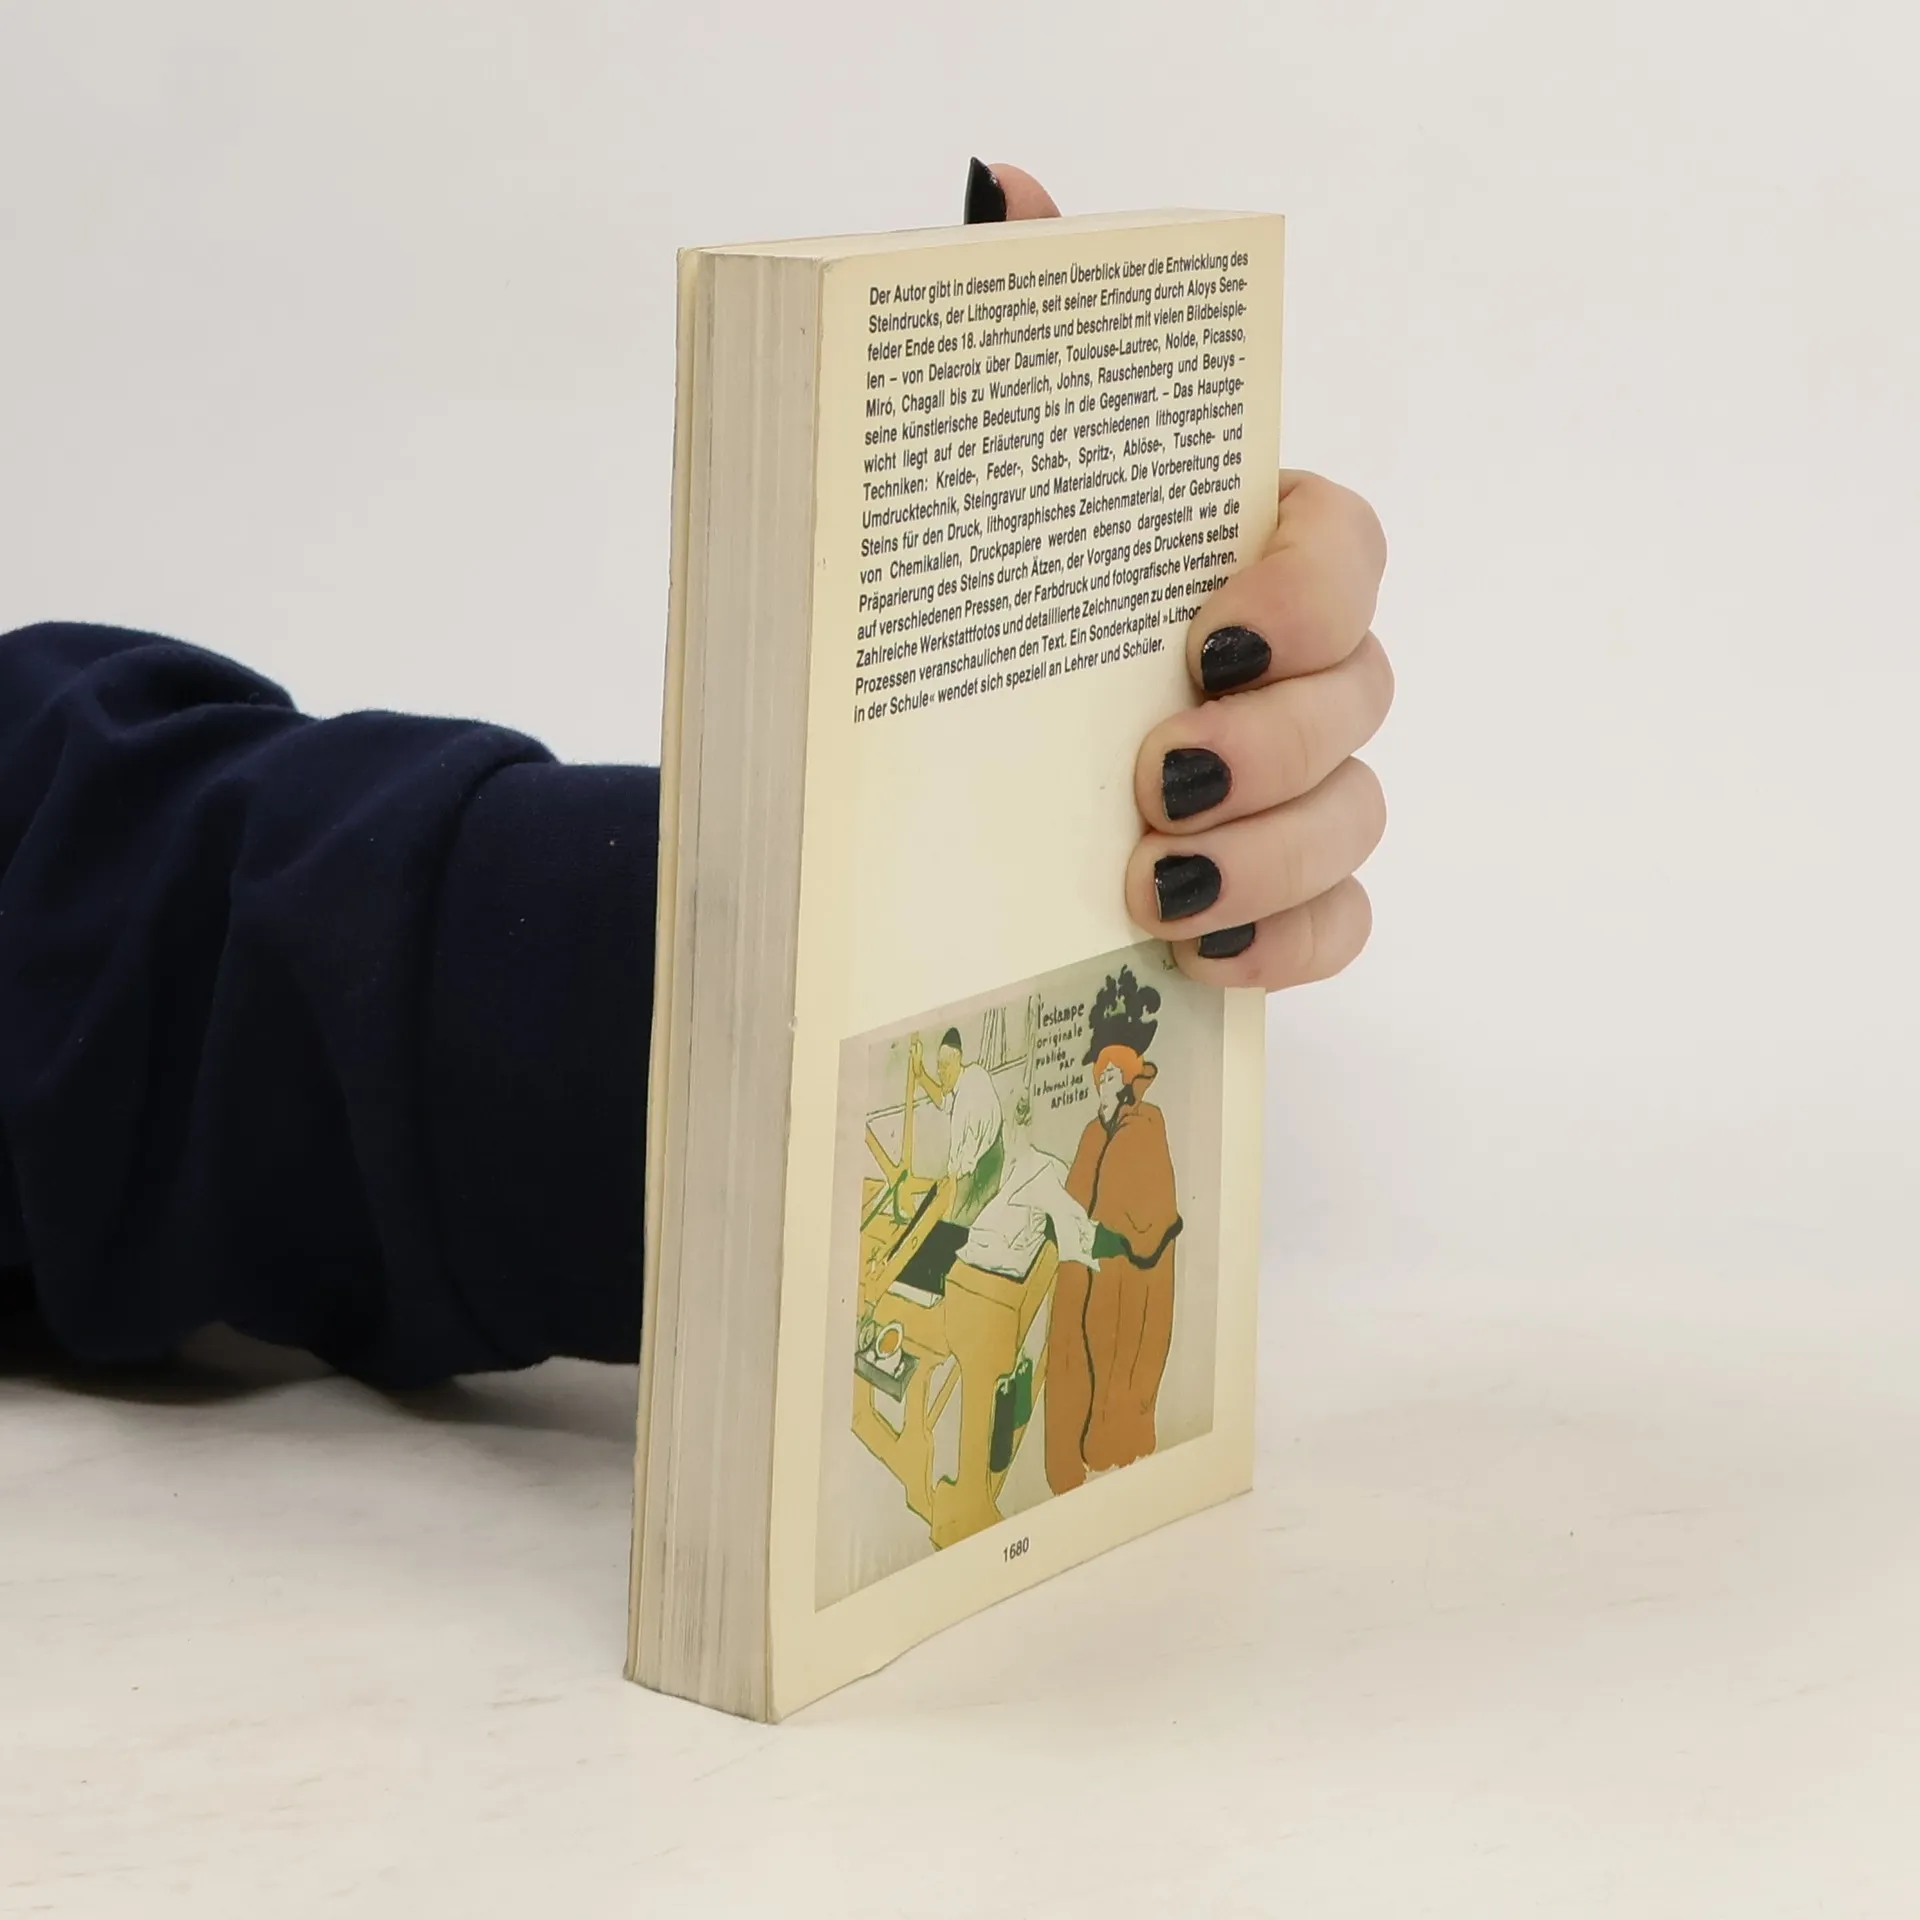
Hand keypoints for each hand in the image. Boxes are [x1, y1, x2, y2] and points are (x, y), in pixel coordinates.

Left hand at [974, 162, 1392, 991]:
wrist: (918, 781)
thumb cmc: (982, 613)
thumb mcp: (978, 475)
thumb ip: (1019, 331)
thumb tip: (1003, 191)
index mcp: (1237, 557)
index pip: (1343, 545)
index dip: (1304, 593)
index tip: (1208, 640)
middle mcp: (1290, 668)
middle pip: (1365, 692)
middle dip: (1276, 747)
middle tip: (1158, 779)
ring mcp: (1295, 786)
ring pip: (1359, 816)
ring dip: (1270, 858)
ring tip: (1153, 890)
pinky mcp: (1275, 895)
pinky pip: (1338, 925)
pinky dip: (1288, 946)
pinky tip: (1201, 957)